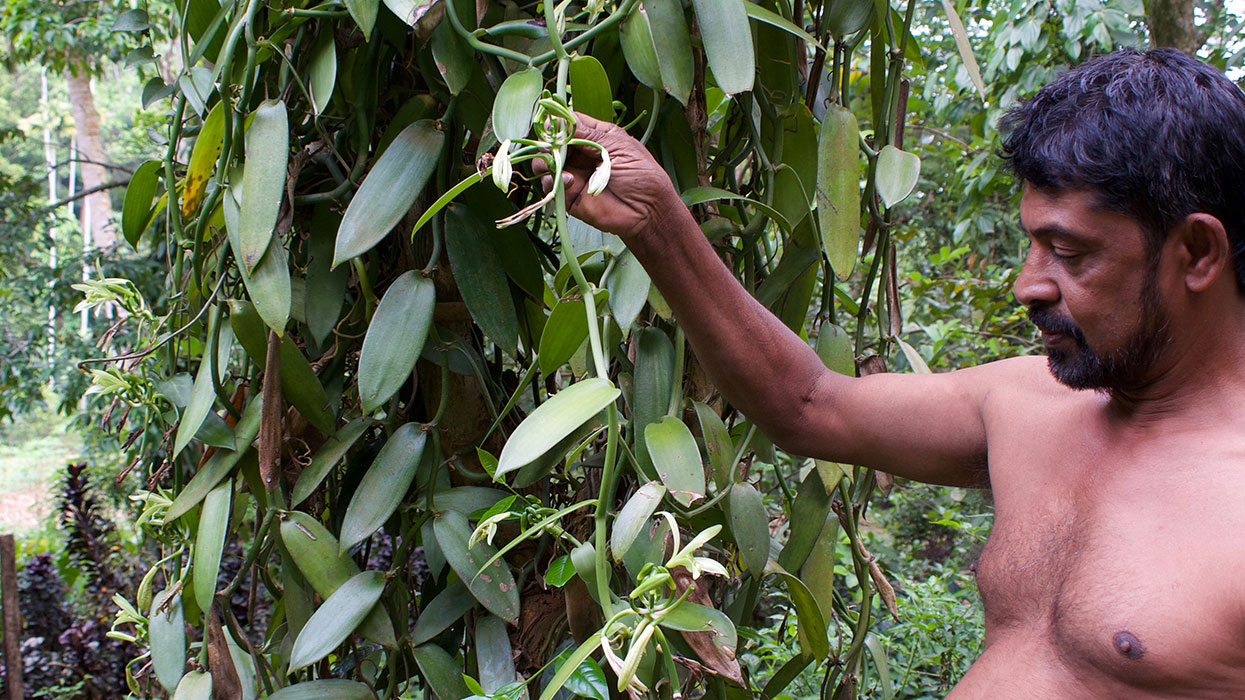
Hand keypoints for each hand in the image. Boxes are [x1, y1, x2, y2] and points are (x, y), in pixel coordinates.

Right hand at [537, 112, 682, 241]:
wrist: (647, 211)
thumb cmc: (641, 175)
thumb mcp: (618, 147)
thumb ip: (587, 133)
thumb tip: (559, 119)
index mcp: (595, 136)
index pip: (569, 123)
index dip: (559, 123)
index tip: (553, 126)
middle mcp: (581, 154)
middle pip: (552, 142)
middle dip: (548, 142)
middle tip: (551, 146)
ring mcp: (573, 174)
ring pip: (545, 162)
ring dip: (545, 160)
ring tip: (555, 163)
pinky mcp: (569, 195)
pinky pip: (550, 186)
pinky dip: (552, 180)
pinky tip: (568, 180)